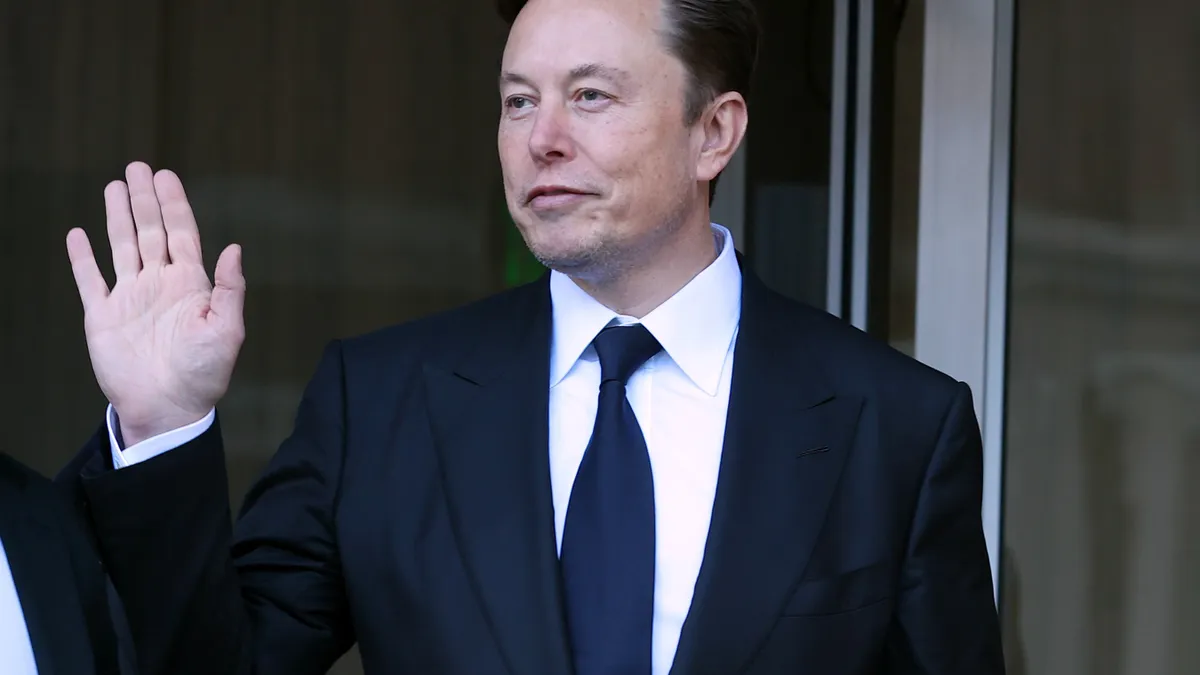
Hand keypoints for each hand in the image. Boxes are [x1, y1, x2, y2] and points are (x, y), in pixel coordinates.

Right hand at [66, 161, 244, 446]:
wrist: (167, 408)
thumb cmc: (203, 373)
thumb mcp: (226, 330)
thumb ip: (230, 288)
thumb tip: (233, 247)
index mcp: (190, 285)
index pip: (181, 234)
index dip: (174, 204)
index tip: (166, 176)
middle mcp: (159, 284)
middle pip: (150, 231)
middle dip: (144, 199)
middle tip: (138, 166)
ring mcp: (130, 297)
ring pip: (121, 246)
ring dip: (117, 217)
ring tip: (114, 186)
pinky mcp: (103, 315)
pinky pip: (90, 280)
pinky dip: (82, 257)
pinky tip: (78, 233)